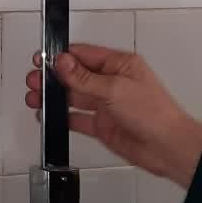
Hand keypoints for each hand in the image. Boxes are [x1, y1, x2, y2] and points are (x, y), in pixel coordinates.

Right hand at [25, 46, 201, 186]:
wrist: (167, 147)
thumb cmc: (153, 112)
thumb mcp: (114, 89)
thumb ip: (84, 78)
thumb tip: (62, 62)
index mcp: (119, 65)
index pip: (83, 55)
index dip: (61, 57)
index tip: (41, 60)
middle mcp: (111, 82)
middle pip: (74, 75)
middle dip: (52, 77)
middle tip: (34, 80)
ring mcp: (106, 104)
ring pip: (72, 96)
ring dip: (53, 97)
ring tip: (34, 98)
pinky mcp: (102, 125)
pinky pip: (76, 118)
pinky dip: (61, 116)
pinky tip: (47, 115)